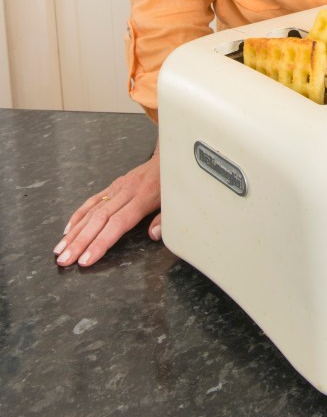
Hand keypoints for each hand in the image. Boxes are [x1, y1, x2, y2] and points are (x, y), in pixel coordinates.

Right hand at [53, 150, 161, 267]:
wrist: (168, 155)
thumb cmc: (172, 184)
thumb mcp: (176, 202)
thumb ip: (165, 220)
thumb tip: (153, 235)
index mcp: (143, 198)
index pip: (118, 224)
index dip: (100, 242)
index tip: (86, 259)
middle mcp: (126, 192)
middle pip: (99, 220)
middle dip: (79, 242)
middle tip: (64, 260)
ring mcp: (117, 187)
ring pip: (92, 211)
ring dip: (74, 232)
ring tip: (59, 250)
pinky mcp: (113, 185)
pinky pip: (92, 200)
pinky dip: (78, 215)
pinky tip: (68, 230)